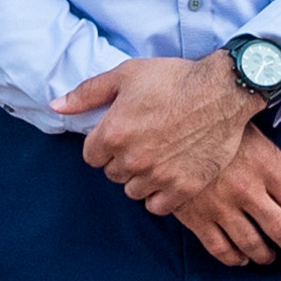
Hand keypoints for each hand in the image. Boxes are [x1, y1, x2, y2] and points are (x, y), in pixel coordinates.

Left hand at [70, 52, 270, 214]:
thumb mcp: (126, 74)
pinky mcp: (183, 187)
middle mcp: (132, 159)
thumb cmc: (174, 78)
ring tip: (158, 157)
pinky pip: (157, 206)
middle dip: (122, 160)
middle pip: (113, 174)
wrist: (224, 90)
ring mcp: (159, 176)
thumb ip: (87, 93)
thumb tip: (56, 106)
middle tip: (144, 141)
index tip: (122, 134)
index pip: (91, 156)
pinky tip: (168, 175)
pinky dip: (160, 194)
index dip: (104, 144)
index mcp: (113, 133)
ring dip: (141, 178)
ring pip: (133, 191)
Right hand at [180, 134, 280, 269]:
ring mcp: (221, 207)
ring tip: (270, 257)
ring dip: (266, 256)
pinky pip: (220, 248)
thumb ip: (278, 163)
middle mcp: (247, 190)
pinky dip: (234, 258)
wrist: (169, 131)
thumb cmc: (216, 129)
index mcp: (266, 167)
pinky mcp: (197, 218)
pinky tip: (242, 258)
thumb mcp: (254, 136)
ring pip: (252, 244)